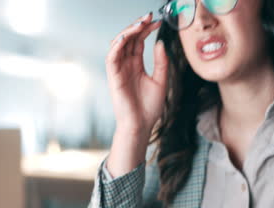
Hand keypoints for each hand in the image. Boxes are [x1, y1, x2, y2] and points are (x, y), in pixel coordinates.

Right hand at [106, 12, 168, 134]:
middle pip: (129, 39)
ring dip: (128, 31)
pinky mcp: (113, 76)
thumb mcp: (161, 81)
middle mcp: (126, 65)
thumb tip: (159, 43)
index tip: (158, 21)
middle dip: (138, 26)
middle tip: (150, 16)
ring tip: (141, 24)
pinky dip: (117, 45)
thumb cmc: (150, 107)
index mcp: (136, 65)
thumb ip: (161, 62)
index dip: (146, 29)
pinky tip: (127, 36)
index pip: (139, 41)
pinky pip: (111, 56)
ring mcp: (118, 70)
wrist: (141, 125)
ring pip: (118, 44)